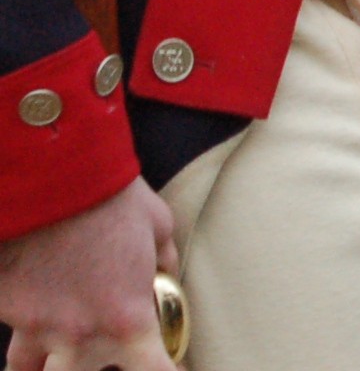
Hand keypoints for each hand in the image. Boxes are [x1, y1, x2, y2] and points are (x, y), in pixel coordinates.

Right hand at [0, 178, 179, 370]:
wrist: (48, 178)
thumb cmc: (110, 198)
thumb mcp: (156, 226)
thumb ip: (161, 261)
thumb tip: (165, 274)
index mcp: (127, 319)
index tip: (172, 368)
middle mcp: (81, 336)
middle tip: (109, 355)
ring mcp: (38, 328)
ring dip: (46, 368)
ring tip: (57, 356)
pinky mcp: (6, 312)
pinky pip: (15, 339)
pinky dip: (25, 339)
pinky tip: (34, 318)